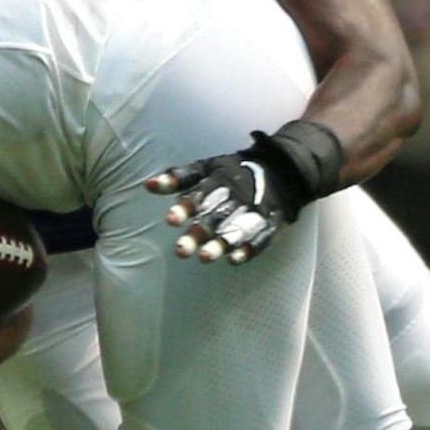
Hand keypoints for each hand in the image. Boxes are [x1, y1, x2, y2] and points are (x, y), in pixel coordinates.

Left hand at [146, 118, 346, 263]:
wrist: (282, 170)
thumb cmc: (234, 172)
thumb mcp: (206, 168)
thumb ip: (178, 177)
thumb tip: (147, 186)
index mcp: (218, 182)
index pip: (198, 195)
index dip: (184, 207)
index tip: (170, 220)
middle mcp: (235, 198)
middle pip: (215, 217)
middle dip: (198, 233)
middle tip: (180, 251)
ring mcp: (254, 211)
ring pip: (236, 229)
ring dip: (221, 244)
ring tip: (205, 258)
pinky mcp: (270, 224)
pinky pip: (260, 238)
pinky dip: (249, 249)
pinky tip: (235, 261)